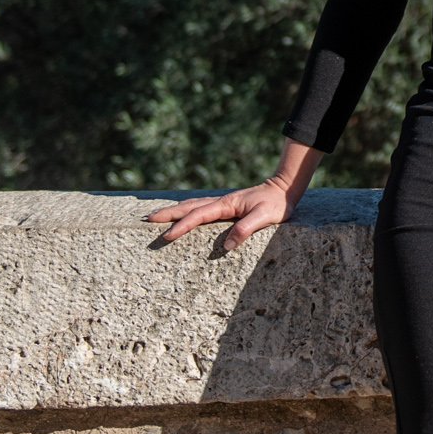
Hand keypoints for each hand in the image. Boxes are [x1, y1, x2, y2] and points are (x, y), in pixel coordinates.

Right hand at [146, 179, 293, 246]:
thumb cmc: (276, 204)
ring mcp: (222, 203)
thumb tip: (227, 245)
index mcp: (226, 205)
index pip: (198, 216)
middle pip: (189, 207)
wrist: (284, 188)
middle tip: (148, 219)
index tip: (167, 235)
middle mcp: (220, 202)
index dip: (182, 226)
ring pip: (192, 205)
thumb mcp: (265, 217)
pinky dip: (187, 209)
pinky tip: (182, 212)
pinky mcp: (226, 206)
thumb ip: (246, 228)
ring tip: (157, 215)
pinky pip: (200, 207)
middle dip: (168, 213)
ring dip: (174, 210)